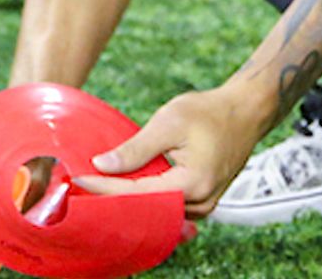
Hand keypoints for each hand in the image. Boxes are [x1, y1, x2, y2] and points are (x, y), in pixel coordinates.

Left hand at [71, 84, 263, 218]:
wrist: (245, 111)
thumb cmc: (209, 112)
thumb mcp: (168, 123)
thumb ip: (135, 149)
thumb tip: (102, 165)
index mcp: (192, 185)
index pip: (137, 194)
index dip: (104, 188)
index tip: (77, 180)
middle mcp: (199, 203)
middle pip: (146, 209)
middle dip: (113, 198)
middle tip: (81, 187)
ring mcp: (203, 205)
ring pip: (157, 210)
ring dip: (129, 198)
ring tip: (98, 185)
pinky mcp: (201, 200)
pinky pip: (167, 205)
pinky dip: (146, 196)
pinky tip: (124, 185)